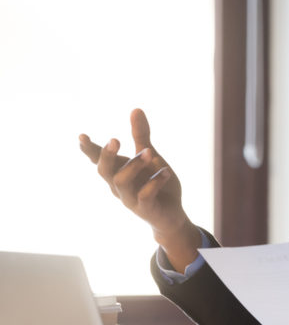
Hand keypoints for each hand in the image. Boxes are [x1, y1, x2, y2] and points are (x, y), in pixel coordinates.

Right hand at [79, 108, 199, 270]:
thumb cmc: (156, 184)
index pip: (98, 159)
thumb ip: (141, 135)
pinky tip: (166, 172)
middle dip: (107, 155)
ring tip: (150, 153)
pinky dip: (155, 182)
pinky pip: (144, 195)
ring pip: (121, 182)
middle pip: (103, 171)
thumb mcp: (151, 156)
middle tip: (115, 139)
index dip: (89, 149)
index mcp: (118, 171)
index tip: (81, 136)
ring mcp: (130, 198)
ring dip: (134, 165)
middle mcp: (118, 185)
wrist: (171, 215)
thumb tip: (135, 109)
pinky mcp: (145, 209)